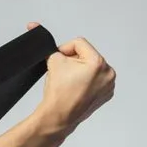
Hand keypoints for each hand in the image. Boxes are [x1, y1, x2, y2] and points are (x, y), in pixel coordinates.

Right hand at [26, 23, 115, 137]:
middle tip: (63, 72)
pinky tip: (76, 88)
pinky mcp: (106, 94)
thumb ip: (54, 49)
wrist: (58, 117)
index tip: (58, 59)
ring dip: (80, 70)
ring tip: (69, 81)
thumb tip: (37, 29)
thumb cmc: (57, 94)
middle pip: (87, 55)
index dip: (64, 49)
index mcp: (98, 63)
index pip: (79, 43)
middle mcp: (108, 73)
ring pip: (91, 67)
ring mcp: (109, 85)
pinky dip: (86, 81)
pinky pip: (96, 80)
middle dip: (73, 60)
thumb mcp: (53, 62)